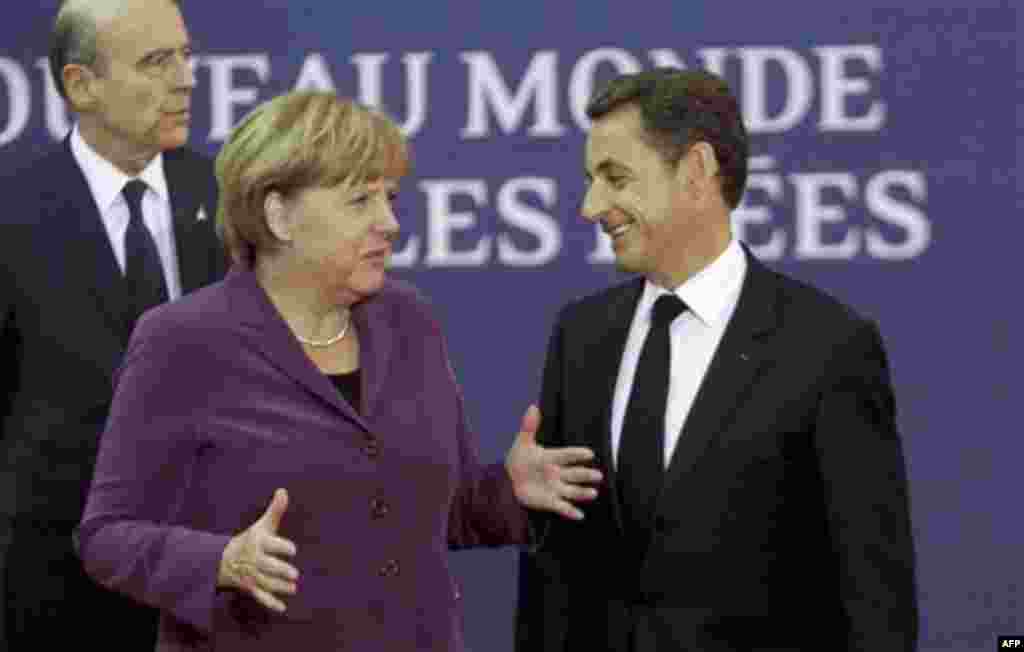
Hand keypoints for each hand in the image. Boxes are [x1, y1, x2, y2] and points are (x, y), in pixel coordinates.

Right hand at [218, 488, 298, 612]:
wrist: (225, 559)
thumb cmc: (251, 540)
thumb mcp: (262, 525)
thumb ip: (275, 511)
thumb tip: (283, 490)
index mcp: (258, 543)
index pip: (270, 544)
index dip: (281, 547)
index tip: (293, 549)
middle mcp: (254, 559)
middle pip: (266, 566)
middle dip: (279, 570)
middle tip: (295, 574)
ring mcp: (252, 575)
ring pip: (265, 582)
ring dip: (278, 587)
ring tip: (294, 588)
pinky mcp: (251, 587)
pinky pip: (260, 596)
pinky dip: (270, 603)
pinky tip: (282, 608)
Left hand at [505, 405, 602, 519]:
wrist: (512, 478)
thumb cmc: (521, 458)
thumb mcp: (523, 442)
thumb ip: (529, 426)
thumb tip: (533, 406)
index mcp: (552, 457)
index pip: (566, 455)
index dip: (577, 454)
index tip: (590, 453)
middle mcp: (558, 473)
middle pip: (574, 474)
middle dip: (585, 475)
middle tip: (598, 476)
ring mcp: (556, 488)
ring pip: (572, 490)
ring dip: (582, 493)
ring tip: (593, 493)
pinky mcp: (551, 501)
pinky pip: (562, 507)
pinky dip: (571, 512)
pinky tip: (579, 515)